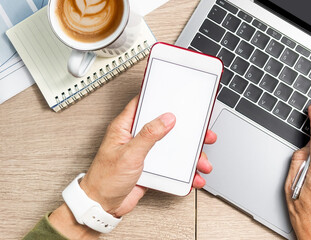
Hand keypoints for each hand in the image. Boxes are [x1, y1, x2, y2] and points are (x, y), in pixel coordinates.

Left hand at [79, 95, 216, 216]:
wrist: (103, 206)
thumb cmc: (104, 180)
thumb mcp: (129, 154)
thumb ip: (148, 135)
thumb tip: (166, 119)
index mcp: (126, 128)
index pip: (143, 105)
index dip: (159, 98)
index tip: (177, 97)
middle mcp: (136, 138)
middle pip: (166, 127)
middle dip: (186, 131)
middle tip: (201, 133)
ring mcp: (145, 153)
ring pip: (173, 148)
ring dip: (190, 156)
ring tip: (201, 162)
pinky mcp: (152, 168)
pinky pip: (173, 166)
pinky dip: (185, 172)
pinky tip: (192, 176)